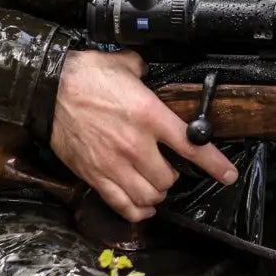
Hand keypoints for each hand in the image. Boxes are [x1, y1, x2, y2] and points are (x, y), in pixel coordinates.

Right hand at [50, 49, 237, 221]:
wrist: (48, 89)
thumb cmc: (86, 75)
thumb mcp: (125, 65)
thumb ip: (144, 72)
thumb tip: (149, 72)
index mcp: (149, 115)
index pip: (191, 145)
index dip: (214, 164)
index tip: (227, 174)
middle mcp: (136, 145)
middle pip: (169, 180)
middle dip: (173, 177)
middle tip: (169, 168)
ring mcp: (114, 164)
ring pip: (149, 197)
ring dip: (157, 194)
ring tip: (156, 186)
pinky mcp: (95, 176)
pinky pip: (122, 205)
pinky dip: (137, 211)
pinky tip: (143, 207)